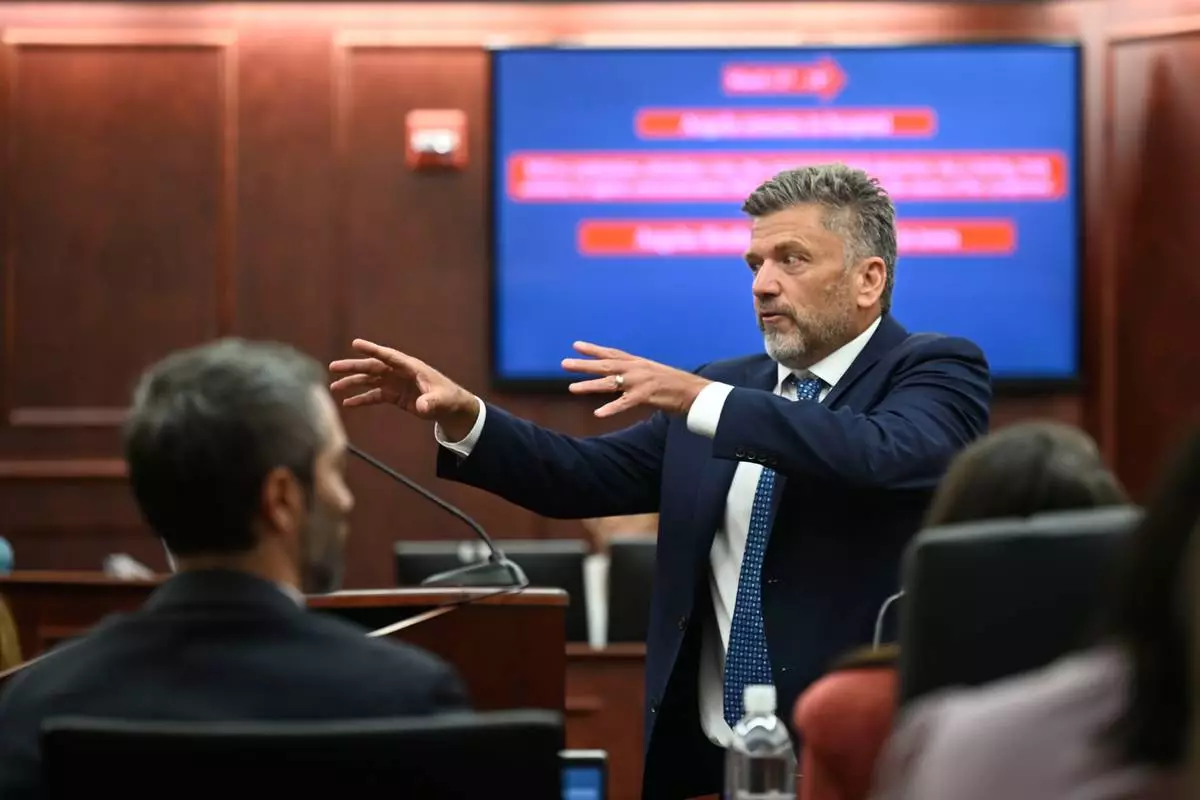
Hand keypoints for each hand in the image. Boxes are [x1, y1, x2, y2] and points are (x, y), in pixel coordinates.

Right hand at [329, 339, 478, 435]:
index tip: (355, 344)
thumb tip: (422, 407)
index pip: (388, 356)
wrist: (449, 407)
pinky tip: (348, 403)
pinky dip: (361, 399)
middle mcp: (399, 372)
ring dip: (352, 383)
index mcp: (410, 367)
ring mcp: (395, 383)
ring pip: (369, 380)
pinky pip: (374, 395)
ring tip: (334, 387)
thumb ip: (431, 402)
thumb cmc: (447, 398)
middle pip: (372, 367)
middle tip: (333, 367)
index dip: (372, 350)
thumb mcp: (441, 400)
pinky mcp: (394, 395)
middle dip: (353, 367)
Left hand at [562, 342, 710, 418]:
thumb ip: (635, 373)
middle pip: (605, 364)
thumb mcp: (652, 372)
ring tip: (572, 388)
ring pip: (610, 383)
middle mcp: (636, 369)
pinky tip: (598, 413)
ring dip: (590, 385)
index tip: (575, 345)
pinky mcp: (646, 396)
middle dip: (584, 364)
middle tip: (564, 363)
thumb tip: (620, 375)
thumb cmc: (673, 384)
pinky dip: (611, 408)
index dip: (593, 349)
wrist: (693, 391)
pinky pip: (624, 403)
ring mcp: (640, 382)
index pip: (611, 353)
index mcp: (637, 362)